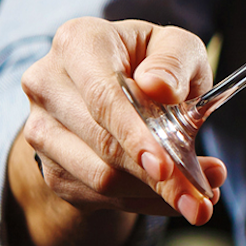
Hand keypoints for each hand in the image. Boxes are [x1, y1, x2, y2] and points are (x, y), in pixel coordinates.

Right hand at [11, 17, 225, 245]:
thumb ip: (175, 60)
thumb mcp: (177, 46)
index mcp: (78, 43)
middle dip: (157, 176)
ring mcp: (41, 130)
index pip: (103, 97)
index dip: (133, 134)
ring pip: (99, 177)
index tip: (165, 165)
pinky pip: (98, 198)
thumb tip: (159, 87)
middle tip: (204, 196)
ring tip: (199, 197)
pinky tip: (174, 197)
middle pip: (102, 143)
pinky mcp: (50, 167)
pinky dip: (142, 202)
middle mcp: (48, 85)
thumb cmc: (154, 61)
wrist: (120, 86)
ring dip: (154, 194)